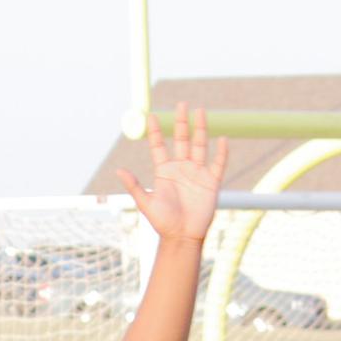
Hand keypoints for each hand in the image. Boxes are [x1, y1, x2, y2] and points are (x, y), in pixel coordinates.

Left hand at [116, 103, 227, 243]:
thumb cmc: (163, 222)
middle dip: (181, 122)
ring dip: (200, 129)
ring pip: (199, 145)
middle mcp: (181, 168)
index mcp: (164, 172)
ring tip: (200, 111)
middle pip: (181, 140)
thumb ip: (135, 186)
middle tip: (181, 103)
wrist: (182, 237)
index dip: (155, 132)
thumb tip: (119, 170)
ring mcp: (197, 173)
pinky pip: (217, 164)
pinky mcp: (211, 182)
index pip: (158, 146)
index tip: (151, 116)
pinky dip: (221, 152)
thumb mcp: (146, 203)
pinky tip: (222, 139)